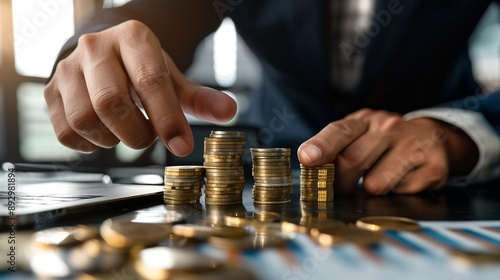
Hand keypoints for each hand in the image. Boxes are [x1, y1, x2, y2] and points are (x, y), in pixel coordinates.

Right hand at [44, 20, 236, 155]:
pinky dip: (88, 144)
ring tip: (125, 131)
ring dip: (112, 139)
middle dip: (136, 133)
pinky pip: (65, 131)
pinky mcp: (51, 91)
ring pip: (84, 119)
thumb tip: (229, 111)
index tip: (181, 145)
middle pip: (111, 103)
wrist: (105, 54)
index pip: (150, 81)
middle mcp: (95, 47)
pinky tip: (104, 135)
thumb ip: (200, 98)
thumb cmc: (142, 68)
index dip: (168, 119)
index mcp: (133, 38)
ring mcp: (68, 68)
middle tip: (148, 138)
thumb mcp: (173, 78)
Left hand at [297, 109, 478, 194]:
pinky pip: (401, 193)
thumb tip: (309, 163)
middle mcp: (389, 127)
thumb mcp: (358, 136)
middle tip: (343, 188)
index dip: (321, 146)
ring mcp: (413, 145)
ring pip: (375, 184)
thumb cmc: (383, 141)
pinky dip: (396, 194)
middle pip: (352, 161)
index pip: (339, 131)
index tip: (307, 159)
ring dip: (370, 191)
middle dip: (340, 183)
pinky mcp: (433, 167)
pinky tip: (402, 180)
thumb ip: (334, 148)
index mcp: (364, 120)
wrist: (432, 137)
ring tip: (379, 178)